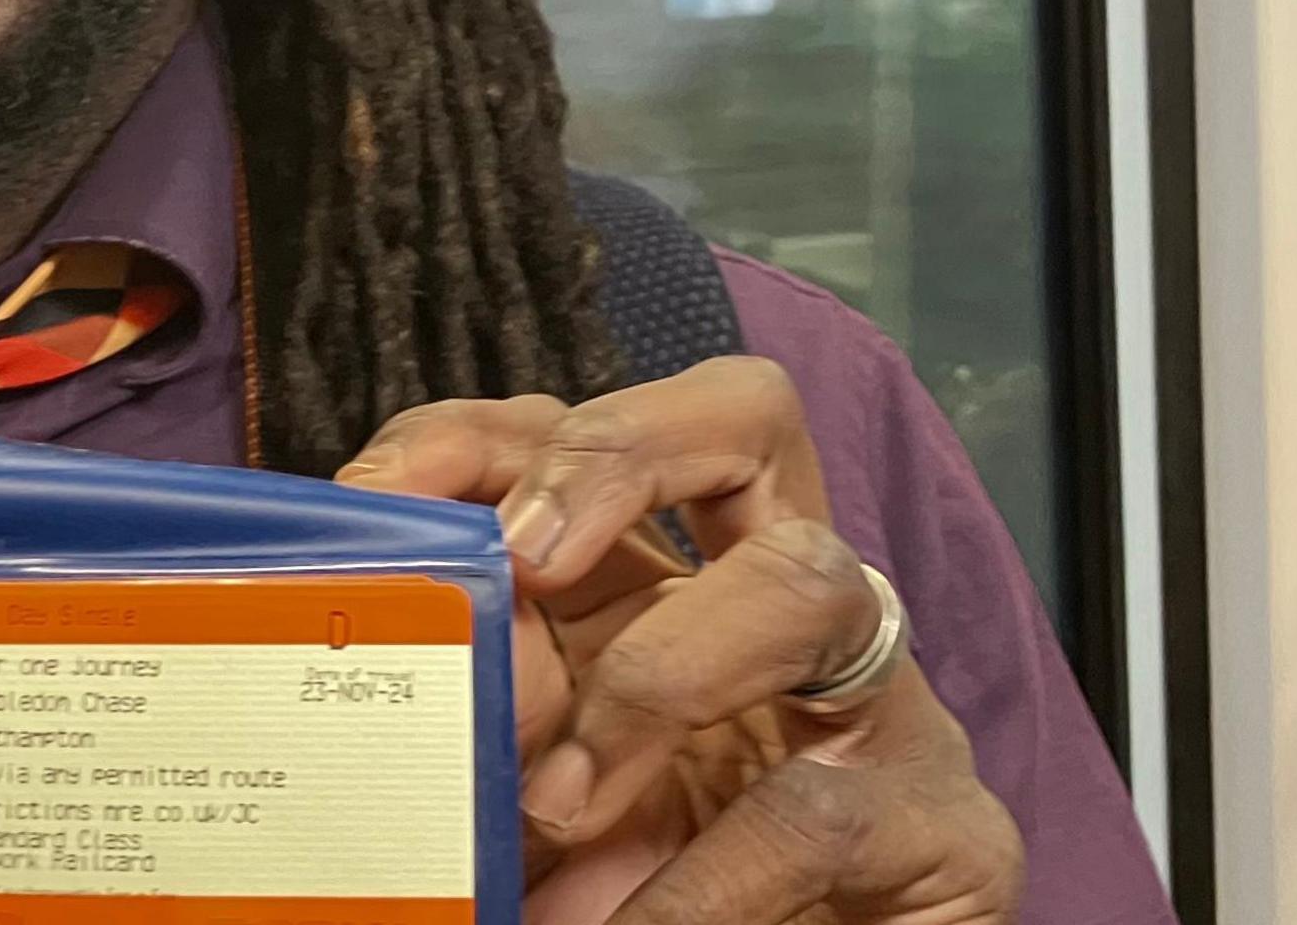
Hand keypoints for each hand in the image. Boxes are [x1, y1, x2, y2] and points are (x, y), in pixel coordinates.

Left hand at [339, 359, 1021, 924]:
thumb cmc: (651, 896)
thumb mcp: (540, 788)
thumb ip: (482, 713)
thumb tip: (348, 657)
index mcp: (682, 582)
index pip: (595, 431)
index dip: (487, 434)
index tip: (375, 499)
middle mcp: (797, 609)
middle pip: (746, 419)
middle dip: (615, 456)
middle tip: (517, 562)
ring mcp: (887, 710)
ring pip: (804, 584)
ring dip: (657, 679)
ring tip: (555, 805)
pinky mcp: (948, 832)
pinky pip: (816, 814)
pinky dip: (700, 885)